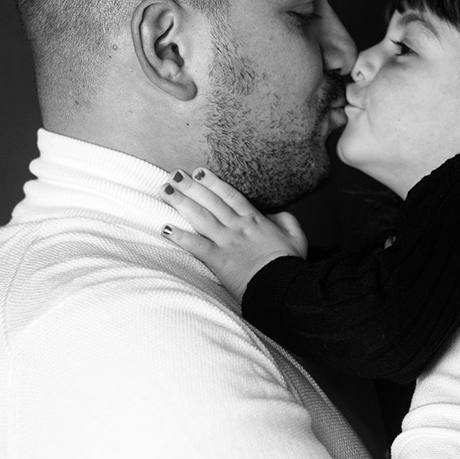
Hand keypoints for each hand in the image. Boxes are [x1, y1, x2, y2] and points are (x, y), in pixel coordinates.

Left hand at [157, 168, 307, 300]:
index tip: (198, 172)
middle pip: (210, 201)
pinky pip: (195, 246)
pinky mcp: (218, 260)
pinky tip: (165, 228)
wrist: (284, 286)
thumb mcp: (295, 237)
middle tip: (173, 174)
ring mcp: (226, 242)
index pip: (230, 195)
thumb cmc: (290, 264)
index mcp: (255, 220)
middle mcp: (237, 227)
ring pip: (200, 217)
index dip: (213, 182)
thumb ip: (285, 220)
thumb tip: (273, 215)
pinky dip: (179, 237)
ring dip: (180, 203)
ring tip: (164, 190)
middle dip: (190, 186)